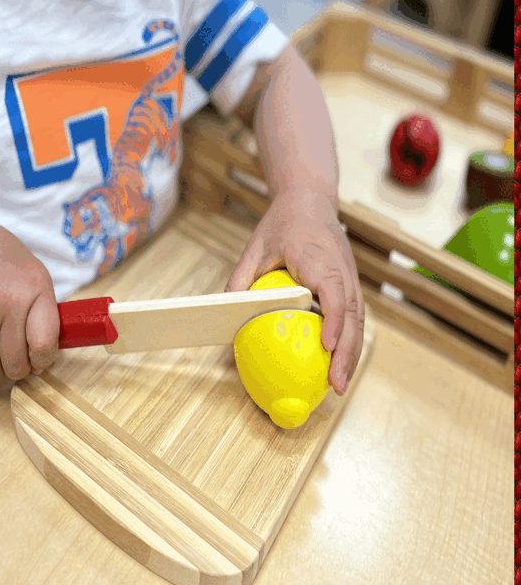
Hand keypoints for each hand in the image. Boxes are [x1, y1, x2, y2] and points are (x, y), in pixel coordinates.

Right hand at [0, 205, 59, 381]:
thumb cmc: (7, 268)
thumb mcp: (37, 280)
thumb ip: (45, 318)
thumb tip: (40, 364)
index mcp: (36, 289)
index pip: (44, 343)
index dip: (42, 361)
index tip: (37, 361)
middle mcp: (8, 300)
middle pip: (16, 361)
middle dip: (17, 370)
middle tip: (14, 366)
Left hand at [225, 189, 364, 394]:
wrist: (310, 200)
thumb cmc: (283, 223)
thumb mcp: (255, 246)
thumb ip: (242, 277)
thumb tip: (226, 312)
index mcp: (319, 257)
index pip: (333, 289)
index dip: (333, 319)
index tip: (326, 345)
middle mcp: (341, 268)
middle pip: (352, 314)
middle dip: (347, 352)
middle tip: (336, 384)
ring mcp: (350, 277)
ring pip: (358, 319)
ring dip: (352, 354)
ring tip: (340, 384)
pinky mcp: (351, 284)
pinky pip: (354, 317)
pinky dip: (350, 342)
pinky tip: (339, 365)